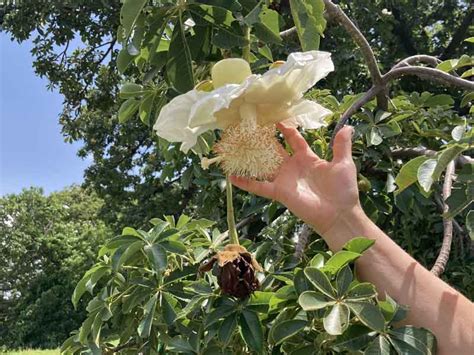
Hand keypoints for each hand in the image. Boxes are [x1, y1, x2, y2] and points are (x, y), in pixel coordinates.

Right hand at [230, 124, 359, 235]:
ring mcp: (284, 179)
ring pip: (264, 165)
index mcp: (307, 158)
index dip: (286, 128)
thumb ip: (341, 145)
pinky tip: (232, 177)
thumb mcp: (343, 164)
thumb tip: (348, 126)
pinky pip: (259, 186)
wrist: (339, 214)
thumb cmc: (342, 190)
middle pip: (274, 149)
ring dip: (251, 157)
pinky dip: (246, 182)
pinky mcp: (279, 192)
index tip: (276, 117)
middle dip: (264, 139)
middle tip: (251, 126)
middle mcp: (293, 167)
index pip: (293, 139)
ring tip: (236, 145)